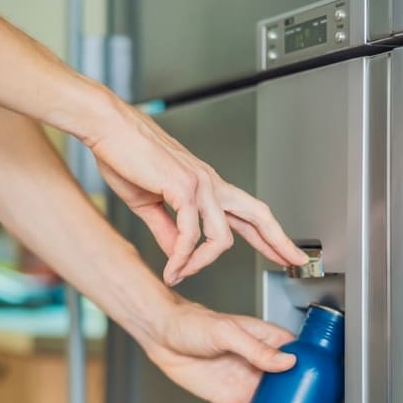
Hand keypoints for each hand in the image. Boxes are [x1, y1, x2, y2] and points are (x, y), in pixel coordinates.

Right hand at [90, 103, 307, 285]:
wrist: (107, 128)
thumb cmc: (124, 156)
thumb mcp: (149, 203)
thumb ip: (167, 230)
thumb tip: (178, 255)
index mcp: (206, 185)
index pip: (248, 214)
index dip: (270, 235)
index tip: (286, 252)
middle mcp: (210, 183)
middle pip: (258, 215)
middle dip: (278, 241)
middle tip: (294, 262)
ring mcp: (200, 184)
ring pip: (221, 237)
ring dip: (201, 263)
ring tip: (180, 274)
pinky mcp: (183, 186)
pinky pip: (190, 233)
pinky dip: (181, 256)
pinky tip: (172, 267)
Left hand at [139, 298, 338, 402]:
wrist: (162, 336)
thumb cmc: (193, 323)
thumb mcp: (227, 332)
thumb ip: (256, 348)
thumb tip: (287, 362)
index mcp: (269, 341)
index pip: (305, 360)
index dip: (322, 379)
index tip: (334, 397)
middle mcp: (263, 364)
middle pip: (297, 389)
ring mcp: (248, 383)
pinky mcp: (231, 400)